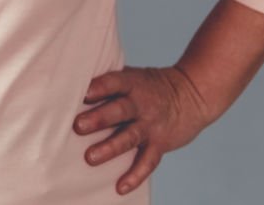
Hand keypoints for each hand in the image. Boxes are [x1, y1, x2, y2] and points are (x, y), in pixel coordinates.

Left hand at [72, 65, 212, 195]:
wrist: (192, 95)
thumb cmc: (151, 85)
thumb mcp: (133, 75)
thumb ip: (110, 81)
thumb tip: (72, 83)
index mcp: (132, 83)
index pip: (115, 82)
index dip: (100, 87)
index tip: (82, 93)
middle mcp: (142, 103)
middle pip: (119, 110)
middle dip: (99, 118)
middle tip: (78, 126)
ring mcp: (151, 125)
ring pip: (130, 137)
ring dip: (110, 148)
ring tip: (90, 157)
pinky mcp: (160, 143)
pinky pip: (148, 161)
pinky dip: (135, 176)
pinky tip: (120, 188)